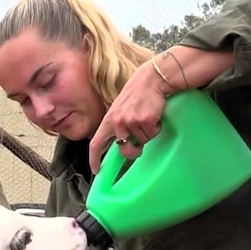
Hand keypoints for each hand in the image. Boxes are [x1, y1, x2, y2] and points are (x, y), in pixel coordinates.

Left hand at [88, 59, 170, 173]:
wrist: (151, 79)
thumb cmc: (137, 95)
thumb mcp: (121, 110)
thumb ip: (119, 127)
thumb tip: (124, 146)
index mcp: (109, 120)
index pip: (96, 143)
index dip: (94, 159)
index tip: (96, 170)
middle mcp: (117, 122)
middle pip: (125, 150)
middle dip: (134, 151)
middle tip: (139, 144)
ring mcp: (131, 122)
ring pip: (143, 141)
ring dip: (148, 133)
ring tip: (147, 116)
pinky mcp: (145, 121)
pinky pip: (153, 134)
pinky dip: (156, 128)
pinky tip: (154, 115)